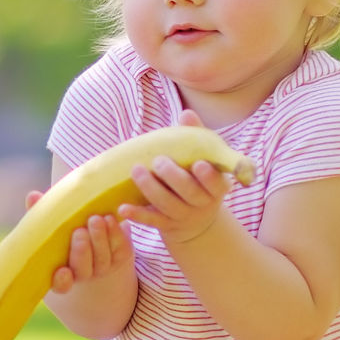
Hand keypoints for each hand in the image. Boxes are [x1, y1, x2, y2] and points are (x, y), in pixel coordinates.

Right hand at [30, 188, 134, 294]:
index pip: (60, 285)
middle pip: (84, 270)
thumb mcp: (52, 222)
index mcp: (61, 271)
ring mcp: (103, 266)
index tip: (62, 272)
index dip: (61, 281)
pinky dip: (115, 233)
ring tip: (95, 219)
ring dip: (99, 239)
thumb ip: (41, 212)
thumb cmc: (66, 228)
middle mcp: (83, 273)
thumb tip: (33, 196)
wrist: (96, 228)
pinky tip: (109, 218)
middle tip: (79, 232)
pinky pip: (119, 248)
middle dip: (82, 252)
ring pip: (103, 259)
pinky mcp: (120, 255)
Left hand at [117, 110, 230, 244]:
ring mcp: (184, 217)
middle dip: (174, 177)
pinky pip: (151, 222)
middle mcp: (203, 204)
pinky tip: (123, 208)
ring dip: (151, 189)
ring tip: (136, 171)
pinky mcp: (166, 226)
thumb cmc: (198, 178)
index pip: (217, 184)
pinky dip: (137, 215)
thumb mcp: (204, 160)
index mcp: (217, 187)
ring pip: (168, 205)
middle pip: (190, 193)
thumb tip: (186, 114)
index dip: (208, 176)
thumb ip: (196, 138)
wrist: (196, 219)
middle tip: (158, 161)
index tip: (198, 164)